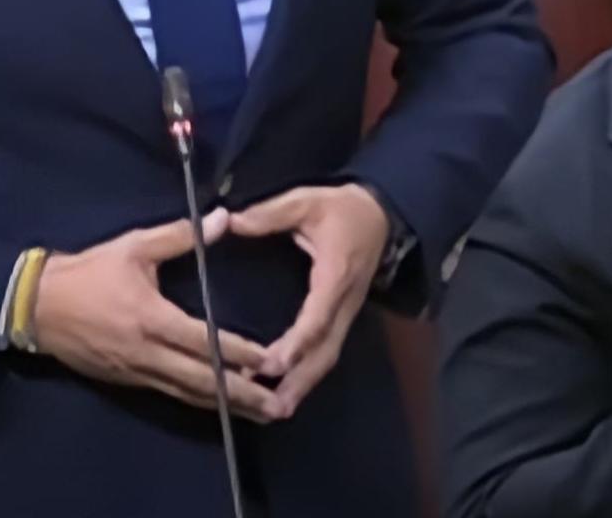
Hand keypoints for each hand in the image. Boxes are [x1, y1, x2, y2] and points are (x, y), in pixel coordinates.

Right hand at [33, 208, 282, 422]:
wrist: (37, 305)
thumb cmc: (89, 272)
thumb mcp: (134, 247)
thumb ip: (181, 236)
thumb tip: (222, 219)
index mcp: (150, 318)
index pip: (202, 341)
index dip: (236, 354)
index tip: (267, 362)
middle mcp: (146, 352)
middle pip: (200, 380)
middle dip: (241, 395)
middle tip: (277, 405)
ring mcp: (136, 371)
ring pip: (187, 393)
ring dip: (225, 406)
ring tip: (261, 413)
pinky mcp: (127, 380)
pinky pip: (170, 393)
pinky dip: (198, 400)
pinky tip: (220, 406)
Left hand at [229, 183, 390, 417]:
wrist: (379, 215)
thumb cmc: (340, 209)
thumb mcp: (307, 201)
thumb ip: (270, 214)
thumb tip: (232, 222)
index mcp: (336, 273)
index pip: (320, 314)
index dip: (299, 340)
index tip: (273, 363)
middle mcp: (345, 301)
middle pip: (326, 349)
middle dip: (299, 379)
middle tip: (270, 406)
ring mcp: (347, 313)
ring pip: (327, 356)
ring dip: (303, 385)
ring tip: (273, 411)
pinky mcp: (343, 318)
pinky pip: (326, 351)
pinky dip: (307, 375)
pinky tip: (284, 391)